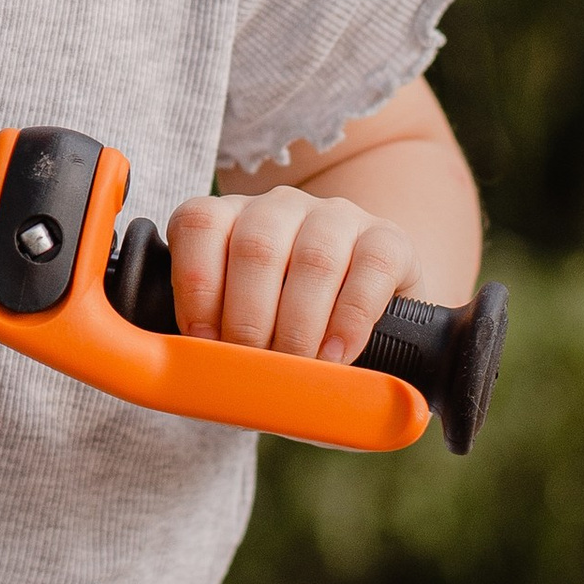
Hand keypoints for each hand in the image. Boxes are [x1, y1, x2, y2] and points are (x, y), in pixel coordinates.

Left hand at [164, 186, 416, 363]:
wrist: (367, 318)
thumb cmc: (288, 329)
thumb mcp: (243, 326)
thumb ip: (215, 337)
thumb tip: (199, 376)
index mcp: (231, 218)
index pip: (199, 224)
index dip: (195, 285)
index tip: (203, 339)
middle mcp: (280, 207)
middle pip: (255, 247)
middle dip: (248, 320)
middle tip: (254, 366)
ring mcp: (336, 217)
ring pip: (313, 258)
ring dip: (299, 326)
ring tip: (297, 368)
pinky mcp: (388, 238)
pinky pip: (371, 268)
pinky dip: (350, 320)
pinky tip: (337, 355)